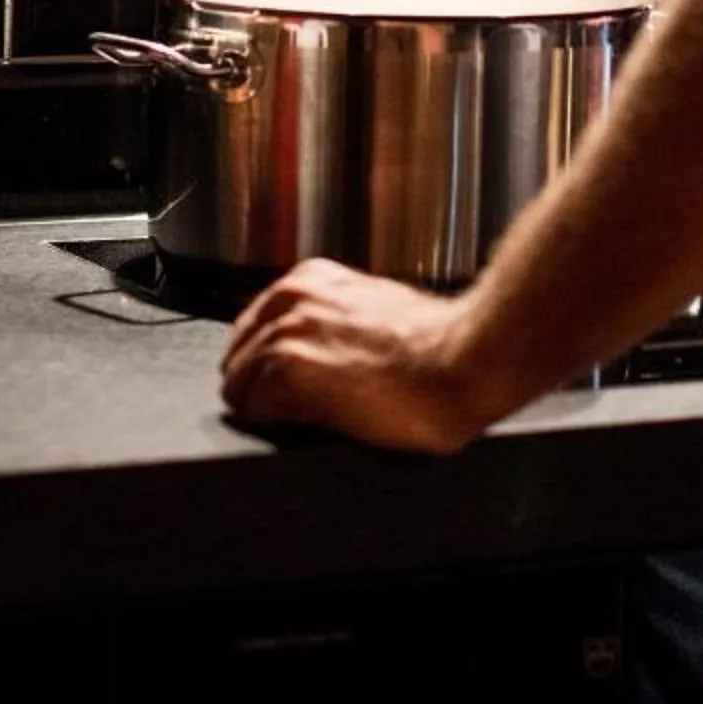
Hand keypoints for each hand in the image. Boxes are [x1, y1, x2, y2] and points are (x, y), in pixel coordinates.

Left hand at [220, 259, 507, 454]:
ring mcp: (287, 333)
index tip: (288, 384)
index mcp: (311, 279)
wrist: (464, 362)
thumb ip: (337, 317)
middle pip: (239, 354)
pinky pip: (251, 408)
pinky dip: (273, 423)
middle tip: (299, 407)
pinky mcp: (289, 371)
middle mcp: (292, 298)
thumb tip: (323, 349)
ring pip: (238, 383)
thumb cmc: (439, 345)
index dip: (269, 363)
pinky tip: (311, 424)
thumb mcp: (377, 309)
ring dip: (266, 406)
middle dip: (261, 383)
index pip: (254, 327)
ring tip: (311, 418)